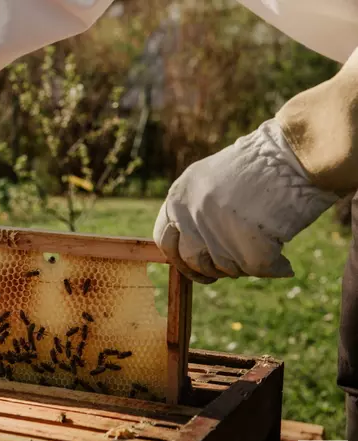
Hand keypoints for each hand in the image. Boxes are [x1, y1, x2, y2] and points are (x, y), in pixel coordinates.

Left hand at [153, 119, 337, 283]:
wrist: (295, 152)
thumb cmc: (261, 166)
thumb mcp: (211, 180)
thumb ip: (194, 212)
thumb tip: (189, 255)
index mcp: (179, 195)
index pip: (164, 240)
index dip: (180, 260)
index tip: (198, 267)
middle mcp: (191, 210)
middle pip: (194, 260)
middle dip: (215, 268)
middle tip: (238, 264)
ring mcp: (216, 225)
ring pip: (226, 267)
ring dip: (246, 265)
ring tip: (266, 246)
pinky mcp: (246, 238)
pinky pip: (256, 269)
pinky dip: (273, 269)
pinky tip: (283, 263)